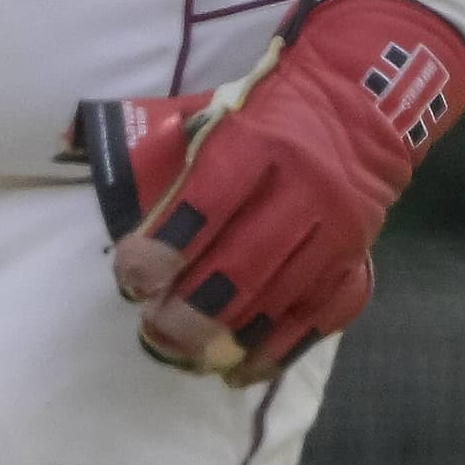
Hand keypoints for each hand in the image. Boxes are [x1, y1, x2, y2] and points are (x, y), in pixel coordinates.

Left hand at [80, 0, 464, 387]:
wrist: (367, 95)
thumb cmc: (272, 108)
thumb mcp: (220, 114)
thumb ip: (172, 160)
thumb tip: (98, 188)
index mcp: (260, 140)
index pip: (209, 202)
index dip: (166, 246)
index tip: (132, 276)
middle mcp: (305, 186)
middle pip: (245, 263)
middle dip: (194, 308)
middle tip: (155, 332)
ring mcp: (338, 226)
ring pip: (282, 298)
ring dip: (230, 335)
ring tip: (186, 355)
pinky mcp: (358, 254)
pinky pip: (321, 314)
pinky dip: (280, 347)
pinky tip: (243, 368)